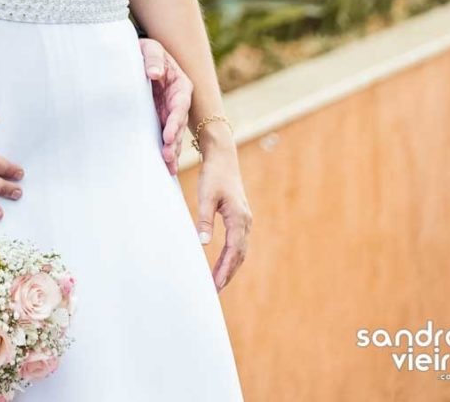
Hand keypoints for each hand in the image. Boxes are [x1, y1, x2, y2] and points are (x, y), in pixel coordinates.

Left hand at [138, 38, 191, 175]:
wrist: (138, 54)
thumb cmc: (146, 50)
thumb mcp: (151, 49)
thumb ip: (153, 59)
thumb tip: (154, 73)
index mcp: (180, 86)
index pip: (180, 106)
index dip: (174, 121)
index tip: (167, 136)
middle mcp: (178, 101)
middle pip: (178, 124)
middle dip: (174, 142)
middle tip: (167, 158)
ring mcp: (168, 111)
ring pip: (173, 133)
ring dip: (171, 150)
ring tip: (168, 167)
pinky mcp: (158, 117)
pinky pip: (162, 134)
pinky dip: (164, 148)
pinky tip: (164, 166)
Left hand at [195, 143, 251, 290]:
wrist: (223, 159)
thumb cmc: (213, 176)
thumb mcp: (206, 196)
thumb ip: (204, 219)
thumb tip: (203, 242)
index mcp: (239, 218)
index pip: (233, 251)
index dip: (224, 270)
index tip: (215, 284)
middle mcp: (246, 222)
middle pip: (239, 255)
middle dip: (228, 274)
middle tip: (215, 291)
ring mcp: (245, 221)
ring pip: (240, 251)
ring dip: (230, 268)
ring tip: (218, 283)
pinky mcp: (240, 219)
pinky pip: (238, 243)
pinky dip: (231, 257)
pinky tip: (222, 265)